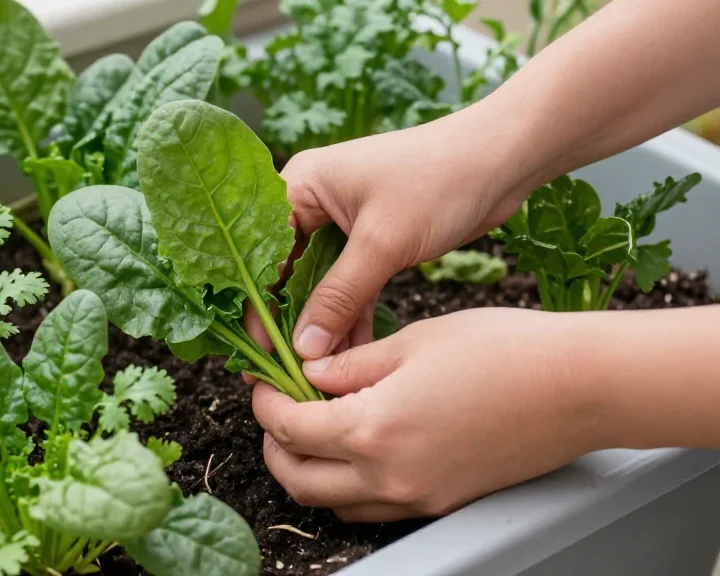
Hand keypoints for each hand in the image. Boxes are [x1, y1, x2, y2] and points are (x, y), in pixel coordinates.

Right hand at [249, 107, 530, 360]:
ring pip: (320, 286)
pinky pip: (350, 287)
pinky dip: (351, 318)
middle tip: (286, 372)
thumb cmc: (438, 181)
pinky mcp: (371, 242)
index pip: (261, 254)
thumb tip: (303, 349)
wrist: (503, 160)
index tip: (259, 352)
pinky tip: (351, 356)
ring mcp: (342, 224)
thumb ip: (339, 297)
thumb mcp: (381, 243)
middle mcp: (313, 204)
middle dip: (291, 322)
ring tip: (319, 375)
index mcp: (299, 186)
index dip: (258, 305)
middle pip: (287, 274)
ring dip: (323, 327)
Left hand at [252, 308, 611, 520]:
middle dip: (274, 446)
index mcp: (373, 429)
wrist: (579, 386)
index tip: (263, 382)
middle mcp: (390, 475)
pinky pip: (374, 507)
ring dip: (309, 470)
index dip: (265, 403)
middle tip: (277, 410)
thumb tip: (309, 374)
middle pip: (298, 481)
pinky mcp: (442, 502)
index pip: (288, 429)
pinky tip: (360, 447)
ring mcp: (417, 497)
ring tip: (315, 428)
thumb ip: (350, 365)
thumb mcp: (412, 341)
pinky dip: (350, 484)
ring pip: (333, 502)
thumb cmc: (503, 351)